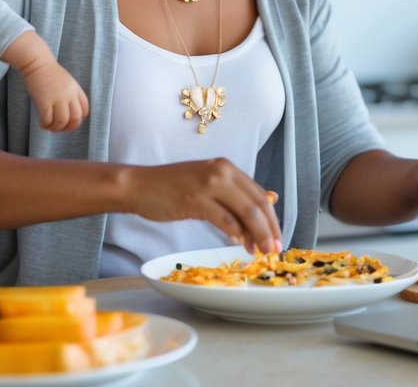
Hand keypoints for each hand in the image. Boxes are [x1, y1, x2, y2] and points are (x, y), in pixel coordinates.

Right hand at [2, 32, 88, 131]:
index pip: (85, 110)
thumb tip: (66, 112)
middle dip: (68, 127)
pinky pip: (48, 119)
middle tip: (60, 128)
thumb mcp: (66, 81)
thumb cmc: (49, 72)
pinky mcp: (44, 100)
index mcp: (76, 89)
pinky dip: (45, 125)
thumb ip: (69, 94)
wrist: (36, 62)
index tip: (69, 121)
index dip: (78, 119)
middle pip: (76, 118)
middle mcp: (69, 94)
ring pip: (62, 121)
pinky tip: (42, 123)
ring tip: (49, 126)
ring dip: (55, 128)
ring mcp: (57, 97)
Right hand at [124, 159, 281, 253]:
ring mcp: (208, 184)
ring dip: (257, 235)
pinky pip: (224, 220)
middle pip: (257, 204)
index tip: (277, 238)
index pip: (259, 195)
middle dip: (269, 230)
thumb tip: (271, 198)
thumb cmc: (173, 187)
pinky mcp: (195, 199)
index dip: (272, 219)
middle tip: (274, 249)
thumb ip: (237, 192)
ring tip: (260, 251)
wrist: (140, 186)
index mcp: (227, 167)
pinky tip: (240, 244)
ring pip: (245, 213)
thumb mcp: (209, 184)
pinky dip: (236, 234)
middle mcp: (222, 171)